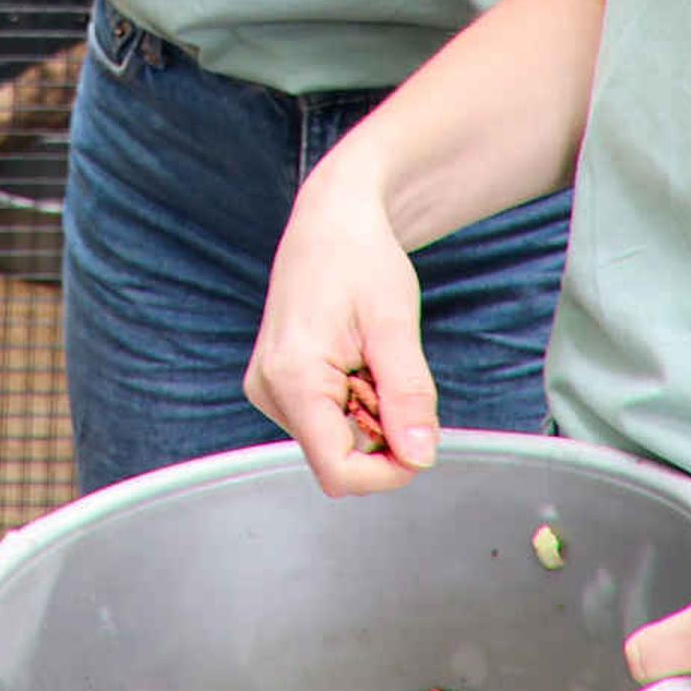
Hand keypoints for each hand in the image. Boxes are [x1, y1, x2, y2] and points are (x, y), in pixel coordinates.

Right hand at [245, 163, 438, 493]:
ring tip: (371, 359)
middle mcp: (268, 389)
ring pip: (335, 441)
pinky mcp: (277, 386)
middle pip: (339, 457)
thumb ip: (408, 395)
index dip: (388, 471)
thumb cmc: (360, 257)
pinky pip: (326, 421)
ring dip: (369, 415)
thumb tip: (421, 458)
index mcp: (291, 376)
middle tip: (390, 372)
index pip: (338, 470)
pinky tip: (356, 362)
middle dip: (380, 430)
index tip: (421, 439)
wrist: (332, 220)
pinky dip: (355, 403)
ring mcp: (268, 389)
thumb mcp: (394, 324)